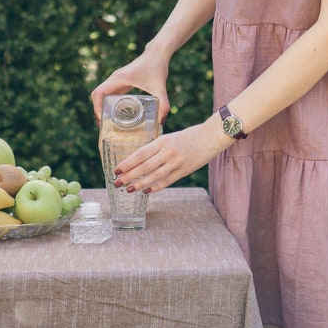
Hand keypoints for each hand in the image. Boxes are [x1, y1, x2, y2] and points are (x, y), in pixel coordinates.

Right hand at [90, 51, 170, 124]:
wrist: (158, 53)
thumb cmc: (157, 67)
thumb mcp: (160, 87)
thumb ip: (164, 104)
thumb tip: (162, 122)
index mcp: (119, 79)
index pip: (99, 93)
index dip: (96, 107)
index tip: (101, 119)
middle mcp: (115, 78)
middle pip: (97, 94)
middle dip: (97, 109)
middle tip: (103, 124)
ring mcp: (117, 78)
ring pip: (102, 93)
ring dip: (101, 105)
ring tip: (107, 121)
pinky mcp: (122, 79)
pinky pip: (109, 91)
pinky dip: (107, 101)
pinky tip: (115, 111)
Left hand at [112, 121, 226, 194]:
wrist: (212, 136)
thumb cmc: (190, 135)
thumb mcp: (171, 137)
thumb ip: (157, 147)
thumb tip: (141, 160)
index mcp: (162, 141)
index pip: (140, 154)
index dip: (127, 163)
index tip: (116, 170)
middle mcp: (168, 152)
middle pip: (144, 167)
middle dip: (129, 176)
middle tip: (117, 183)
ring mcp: (176, 163)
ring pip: (154, 176)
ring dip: (140, 184)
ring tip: (129, 189)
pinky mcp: (184, 171)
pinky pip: (167, 181)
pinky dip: (155, 187)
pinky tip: (146, 191)